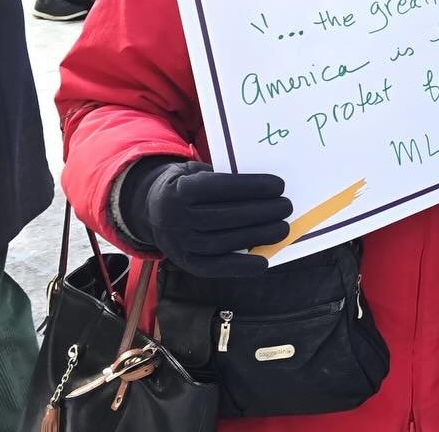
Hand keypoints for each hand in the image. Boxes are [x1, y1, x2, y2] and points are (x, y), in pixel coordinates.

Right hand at [118, 159, 289, 276]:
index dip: (250, 186)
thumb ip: (223, 177)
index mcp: (179, 189)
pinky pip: (212, 268)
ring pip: (220, 242)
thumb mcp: (197, 171)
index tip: (279, 185)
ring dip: (256, 237)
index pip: (217, 187)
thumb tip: (265, 188)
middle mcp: (174, 218)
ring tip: (282, 229)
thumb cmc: (188, 185)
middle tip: (286, 207)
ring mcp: (177, 243)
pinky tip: (263, 261)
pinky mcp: (183, 262)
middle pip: (222, 217)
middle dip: (260, 212)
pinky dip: (239, 266)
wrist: (153, 209)